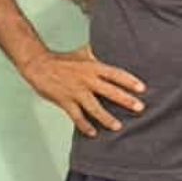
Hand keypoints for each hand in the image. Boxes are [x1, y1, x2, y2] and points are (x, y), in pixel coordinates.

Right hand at [23, 45, 143, 137]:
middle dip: (125, 100)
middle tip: (139, 108)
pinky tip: (93, 133)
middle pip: (110, 91)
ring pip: (94, 107)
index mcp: (93, 67)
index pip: (116, 74)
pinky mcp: (65, 101)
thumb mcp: (83, 54)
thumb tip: (113, 47)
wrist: (39, 66)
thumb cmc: (62, 60)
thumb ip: (99, 55)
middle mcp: (87, 80)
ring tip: (118, 127)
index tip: (142, 88)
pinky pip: (77, 116)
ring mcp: (76, 92)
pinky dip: (85, 125)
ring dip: (107, 118)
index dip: (130, 81)